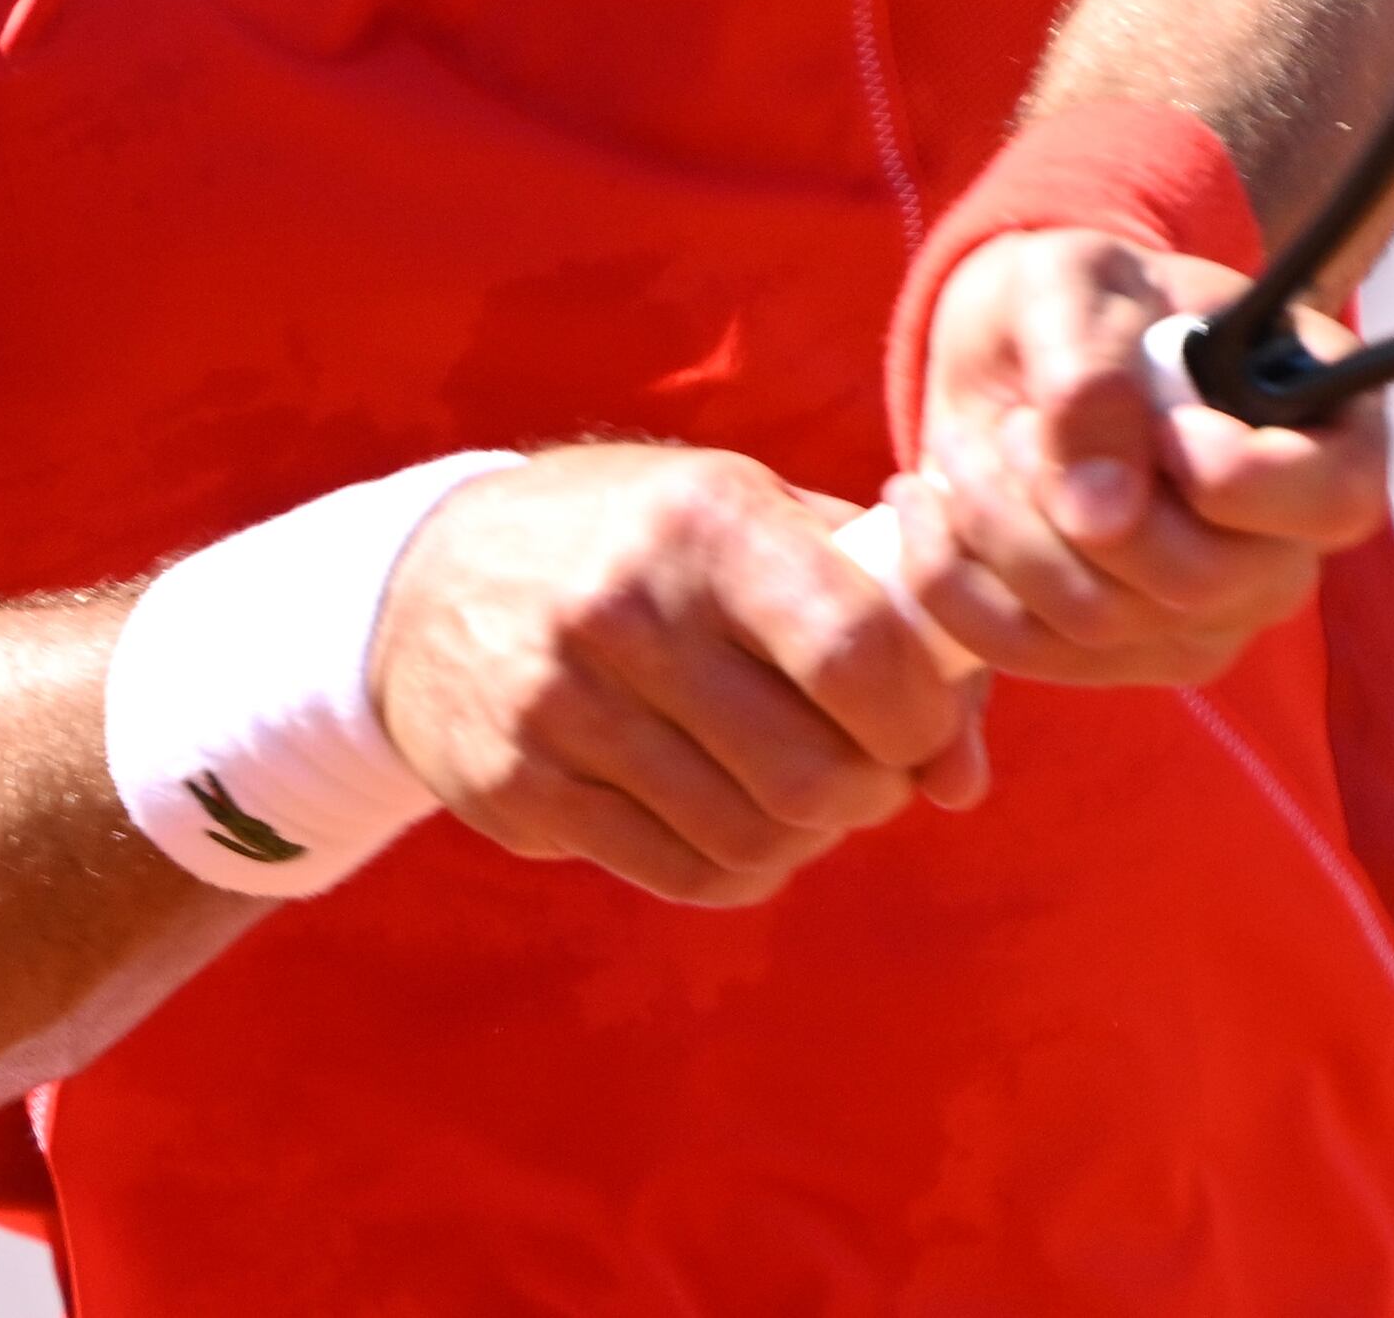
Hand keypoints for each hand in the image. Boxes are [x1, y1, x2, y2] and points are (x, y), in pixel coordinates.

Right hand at [371, 446, 989, 906]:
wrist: (428, 578)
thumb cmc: (644, 543)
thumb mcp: (755, 524)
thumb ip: (883, 623)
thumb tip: (966, 775)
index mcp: (707, 520)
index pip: (857, 653)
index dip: (922, 717)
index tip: (923, 725)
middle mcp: (628, 609)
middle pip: (814, 773)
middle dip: (874, 792)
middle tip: (872, 773)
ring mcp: (564, 705)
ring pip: (753, 838)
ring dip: (808, 836)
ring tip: (802, 794)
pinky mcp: (521, 786)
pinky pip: (682, 873)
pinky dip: (742, 867)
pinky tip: (739, 822)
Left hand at [885, 228, 1390, 687]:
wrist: (1021, 347)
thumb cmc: (1081, 295)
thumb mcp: (1076, 284)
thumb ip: (1092, 370)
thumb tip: (1102, 515)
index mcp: (1327, 431)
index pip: (1335, 499)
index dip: (1239, 476)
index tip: (1161, 420)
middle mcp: (1286, 546)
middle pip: (1199, 584)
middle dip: (1070, 501)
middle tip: (1013, 423)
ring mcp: (1209, 617)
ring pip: (1101, 624)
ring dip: (997, 530)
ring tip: (961, 449)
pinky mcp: (1122, 656)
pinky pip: (1032, 654)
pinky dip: (951, 581)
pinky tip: (922, 506)